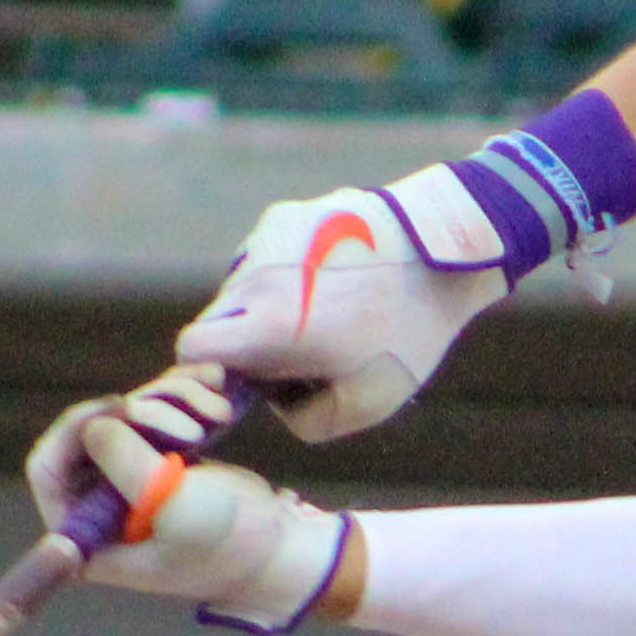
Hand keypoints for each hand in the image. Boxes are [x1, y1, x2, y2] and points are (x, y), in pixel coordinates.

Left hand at [29, 388, 352, 631]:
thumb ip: (127, 466)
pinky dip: (183, 394)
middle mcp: (98, 504)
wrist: (276, 549)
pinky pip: (154, 408)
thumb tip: (93, 424)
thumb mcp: (175, 508)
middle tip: (192, 426)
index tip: (123, 408)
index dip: (76, 429)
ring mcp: (127, 475)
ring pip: (126, 411)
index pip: (49, 468)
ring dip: (170, 398)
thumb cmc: (227, 544)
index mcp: (87, 533)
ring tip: (216, 411)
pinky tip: (216, 390)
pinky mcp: (157, 455)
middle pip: (91, 428)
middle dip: (142, 411)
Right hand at [174, 185, 512, 442]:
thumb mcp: (363, 404)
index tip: (242, 382)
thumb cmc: (406, 334)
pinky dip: (284, 276)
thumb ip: (302, 419)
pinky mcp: (284, 216)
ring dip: (263, 308)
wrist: (443, 253)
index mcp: (270, 323)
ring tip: (320, 315)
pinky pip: (264, 258)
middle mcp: (257, 275)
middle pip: (216, 319)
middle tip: (291, 357)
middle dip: (241, 343)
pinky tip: (329, 282)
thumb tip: (276, 401)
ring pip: (239, 288)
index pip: (192, 349)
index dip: (206, 372)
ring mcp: (267, 239)